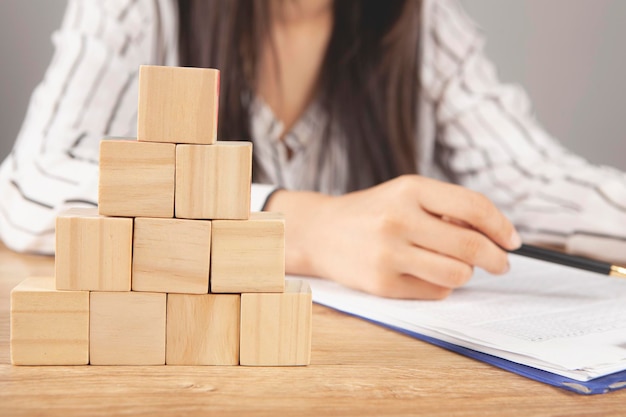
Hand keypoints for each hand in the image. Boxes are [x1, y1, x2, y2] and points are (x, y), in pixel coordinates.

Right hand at [268, 175, 521, 298]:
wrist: (320, 232)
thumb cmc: (372, 212)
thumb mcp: (405, 194)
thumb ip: (447, 209)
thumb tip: (495, 236)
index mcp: (409, 189)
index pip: (473, 207)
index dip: (501, 226)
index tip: (513, 240)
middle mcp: (398, 219)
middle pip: (470, 246)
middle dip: (497, 258)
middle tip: (501, 263)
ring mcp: (389, 254)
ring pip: (458, 274)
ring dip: (466, 273)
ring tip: (453, 265)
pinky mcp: (382, 284)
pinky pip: (436, 291)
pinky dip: (440, 284)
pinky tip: (422, 273)